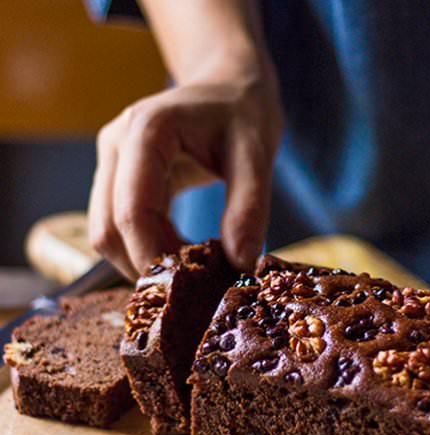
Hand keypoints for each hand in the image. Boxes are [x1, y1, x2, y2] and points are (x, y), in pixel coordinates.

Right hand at [88, 72, 281, 279]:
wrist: (229, 85)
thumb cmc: (243, 113)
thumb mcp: (257, 155)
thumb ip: (249, 208)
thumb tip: (239, 264)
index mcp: (145, 132)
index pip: (132, 212)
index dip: (155, 258)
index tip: (192, 289)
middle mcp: (117, 146)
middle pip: (109, 229)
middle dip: (147, 266)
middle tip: (193, 289)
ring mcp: (113, 161)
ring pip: (107, 232)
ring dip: (144, 261)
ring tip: (193, 273)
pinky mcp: (121, 177)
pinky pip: (121, 225)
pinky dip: (147, 248)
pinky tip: (183, 255)